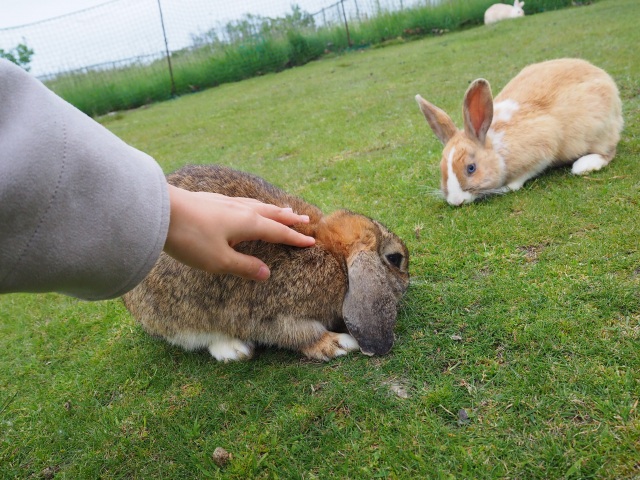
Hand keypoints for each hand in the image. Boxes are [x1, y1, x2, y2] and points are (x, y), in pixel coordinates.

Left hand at [163, 185, 315, 280]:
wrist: (161, 210)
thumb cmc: (191, 239)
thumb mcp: (219, 261)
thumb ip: (244, 266)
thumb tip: (266, 273)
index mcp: (249, 223)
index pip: (278, 231)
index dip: (295, 238)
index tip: (311, 240)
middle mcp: (242, 209)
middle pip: (272, 214)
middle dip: (289, 218)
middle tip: (305, 219)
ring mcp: (226, 202)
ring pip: (257, 205)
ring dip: (274, 209)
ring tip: (283, 209)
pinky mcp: (211, 200)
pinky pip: (243, 202)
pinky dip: (256, 206)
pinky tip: (248, 206)